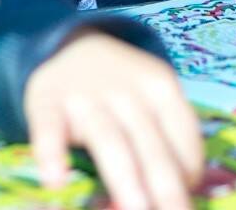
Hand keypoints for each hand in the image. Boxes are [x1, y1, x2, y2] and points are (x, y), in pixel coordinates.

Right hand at [24, 32, 201, 209]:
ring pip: (108, 139)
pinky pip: (49, 129)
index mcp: (161, 86)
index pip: (184, 134)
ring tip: (136, 209)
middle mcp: (127, 90)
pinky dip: (51, 153)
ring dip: (124, 178)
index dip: (188, 171)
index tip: (185, 201)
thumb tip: (174, 195)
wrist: (69, 43)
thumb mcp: (150, 98)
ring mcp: (85, 95)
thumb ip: (161, 142)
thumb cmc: (121, 88)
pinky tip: (55, 182)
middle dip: (165, 186)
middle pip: (150, 143)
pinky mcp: (46, 101)